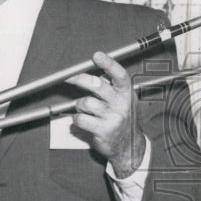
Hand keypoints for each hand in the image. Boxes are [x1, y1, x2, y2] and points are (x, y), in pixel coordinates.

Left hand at [67, 51, 145, 177]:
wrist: (129, 145)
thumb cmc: (121, 118)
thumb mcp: (122, 100)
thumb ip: (109, 86)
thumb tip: (90, 72)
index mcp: (126, 93)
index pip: (119, 75)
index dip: (108, 64)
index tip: (97, 55)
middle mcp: (121, 104)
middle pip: (97, 86)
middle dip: (81, 80)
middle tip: (71, 79)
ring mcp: (112, 117)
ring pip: (85, 103)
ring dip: (79, 105)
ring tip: (85, 109)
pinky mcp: (103, 130)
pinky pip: (80, 119)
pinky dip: (77, 119)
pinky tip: (83, 120)